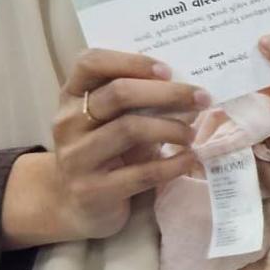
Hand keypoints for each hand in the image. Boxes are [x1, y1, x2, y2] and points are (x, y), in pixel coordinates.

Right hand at [12, 50, 209, 245]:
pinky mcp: (91, 191)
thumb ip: (139, 99)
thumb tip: (192, 87)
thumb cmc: (106, 152)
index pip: (91, 62)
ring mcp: (75, 158)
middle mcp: (67, 123)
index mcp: (72, 97)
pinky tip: (188, 159)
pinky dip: (172, 164)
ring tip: (192, 134)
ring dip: (171, 128)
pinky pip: (140, 173)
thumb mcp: (114, 120)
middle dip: (168, 93)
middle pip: (118, 93)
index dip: (132, 61)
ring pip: (129, 129)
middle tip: (202, 98)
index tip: (168, 71)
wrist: (77, 208)